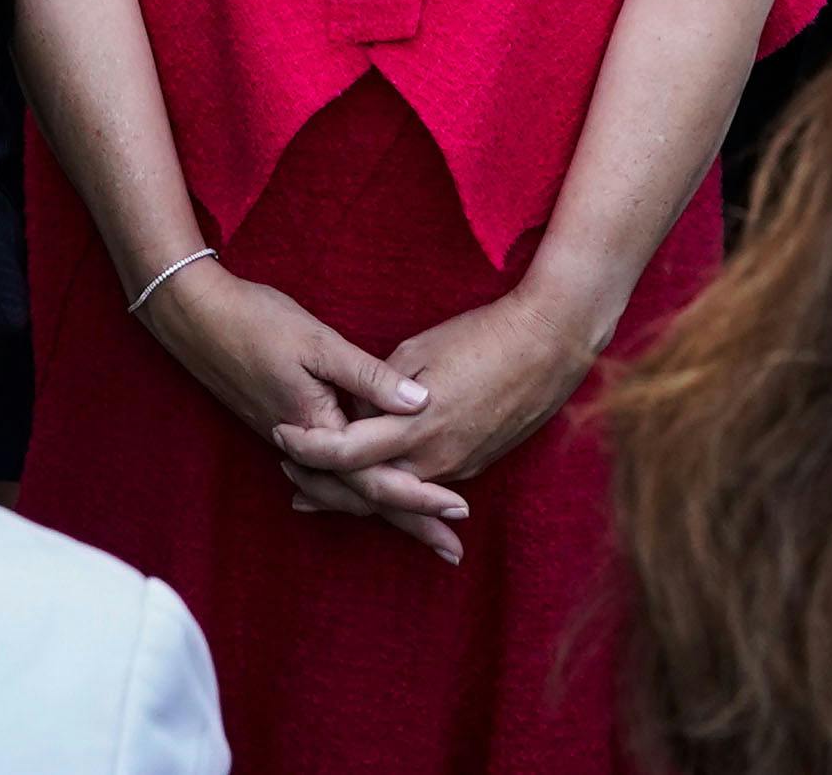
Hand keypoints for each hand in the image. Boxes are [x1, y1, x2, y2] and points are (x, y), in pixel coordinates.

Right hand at [140, 260, 469, 562]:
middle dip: (410, 522)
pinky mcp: (283, 428)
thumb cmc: (257, 322)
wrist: (195, 317)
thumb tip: (423, 402)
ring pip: (345, 489)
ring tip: (422, 530)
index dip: (421, 497)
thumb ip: (369, 376)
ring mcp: (291, 442)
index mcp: (319, 429)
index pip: (377, 480)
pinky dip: (352, 490)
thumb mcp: (318, 343)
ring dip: (385, 509)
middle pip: (365, 497)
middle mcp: (304, 448)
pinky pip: (328, 475)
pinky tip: (363, 495)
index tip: (459, 512)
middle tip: (452, 550)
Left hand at [275, 279, 611, 503]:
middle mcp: (435, 458)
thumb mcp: (419, 350)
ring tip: (315, 496)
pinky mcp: (476, 463)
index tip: (281, 435)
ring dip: (356, 495)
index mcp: (416, 426)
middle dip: (325, 490)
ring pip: (396, 493)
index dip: (309, 448)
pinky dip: (393, 488)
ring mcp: (459, 466)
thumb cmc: (481, 336)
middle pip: (367, 489)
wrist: (549, 344)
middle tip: (290, 484)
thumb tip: (352, 408)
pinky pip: (423, 485)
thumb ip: (379, 386)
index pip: (347, 453)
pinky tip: (376, 483)